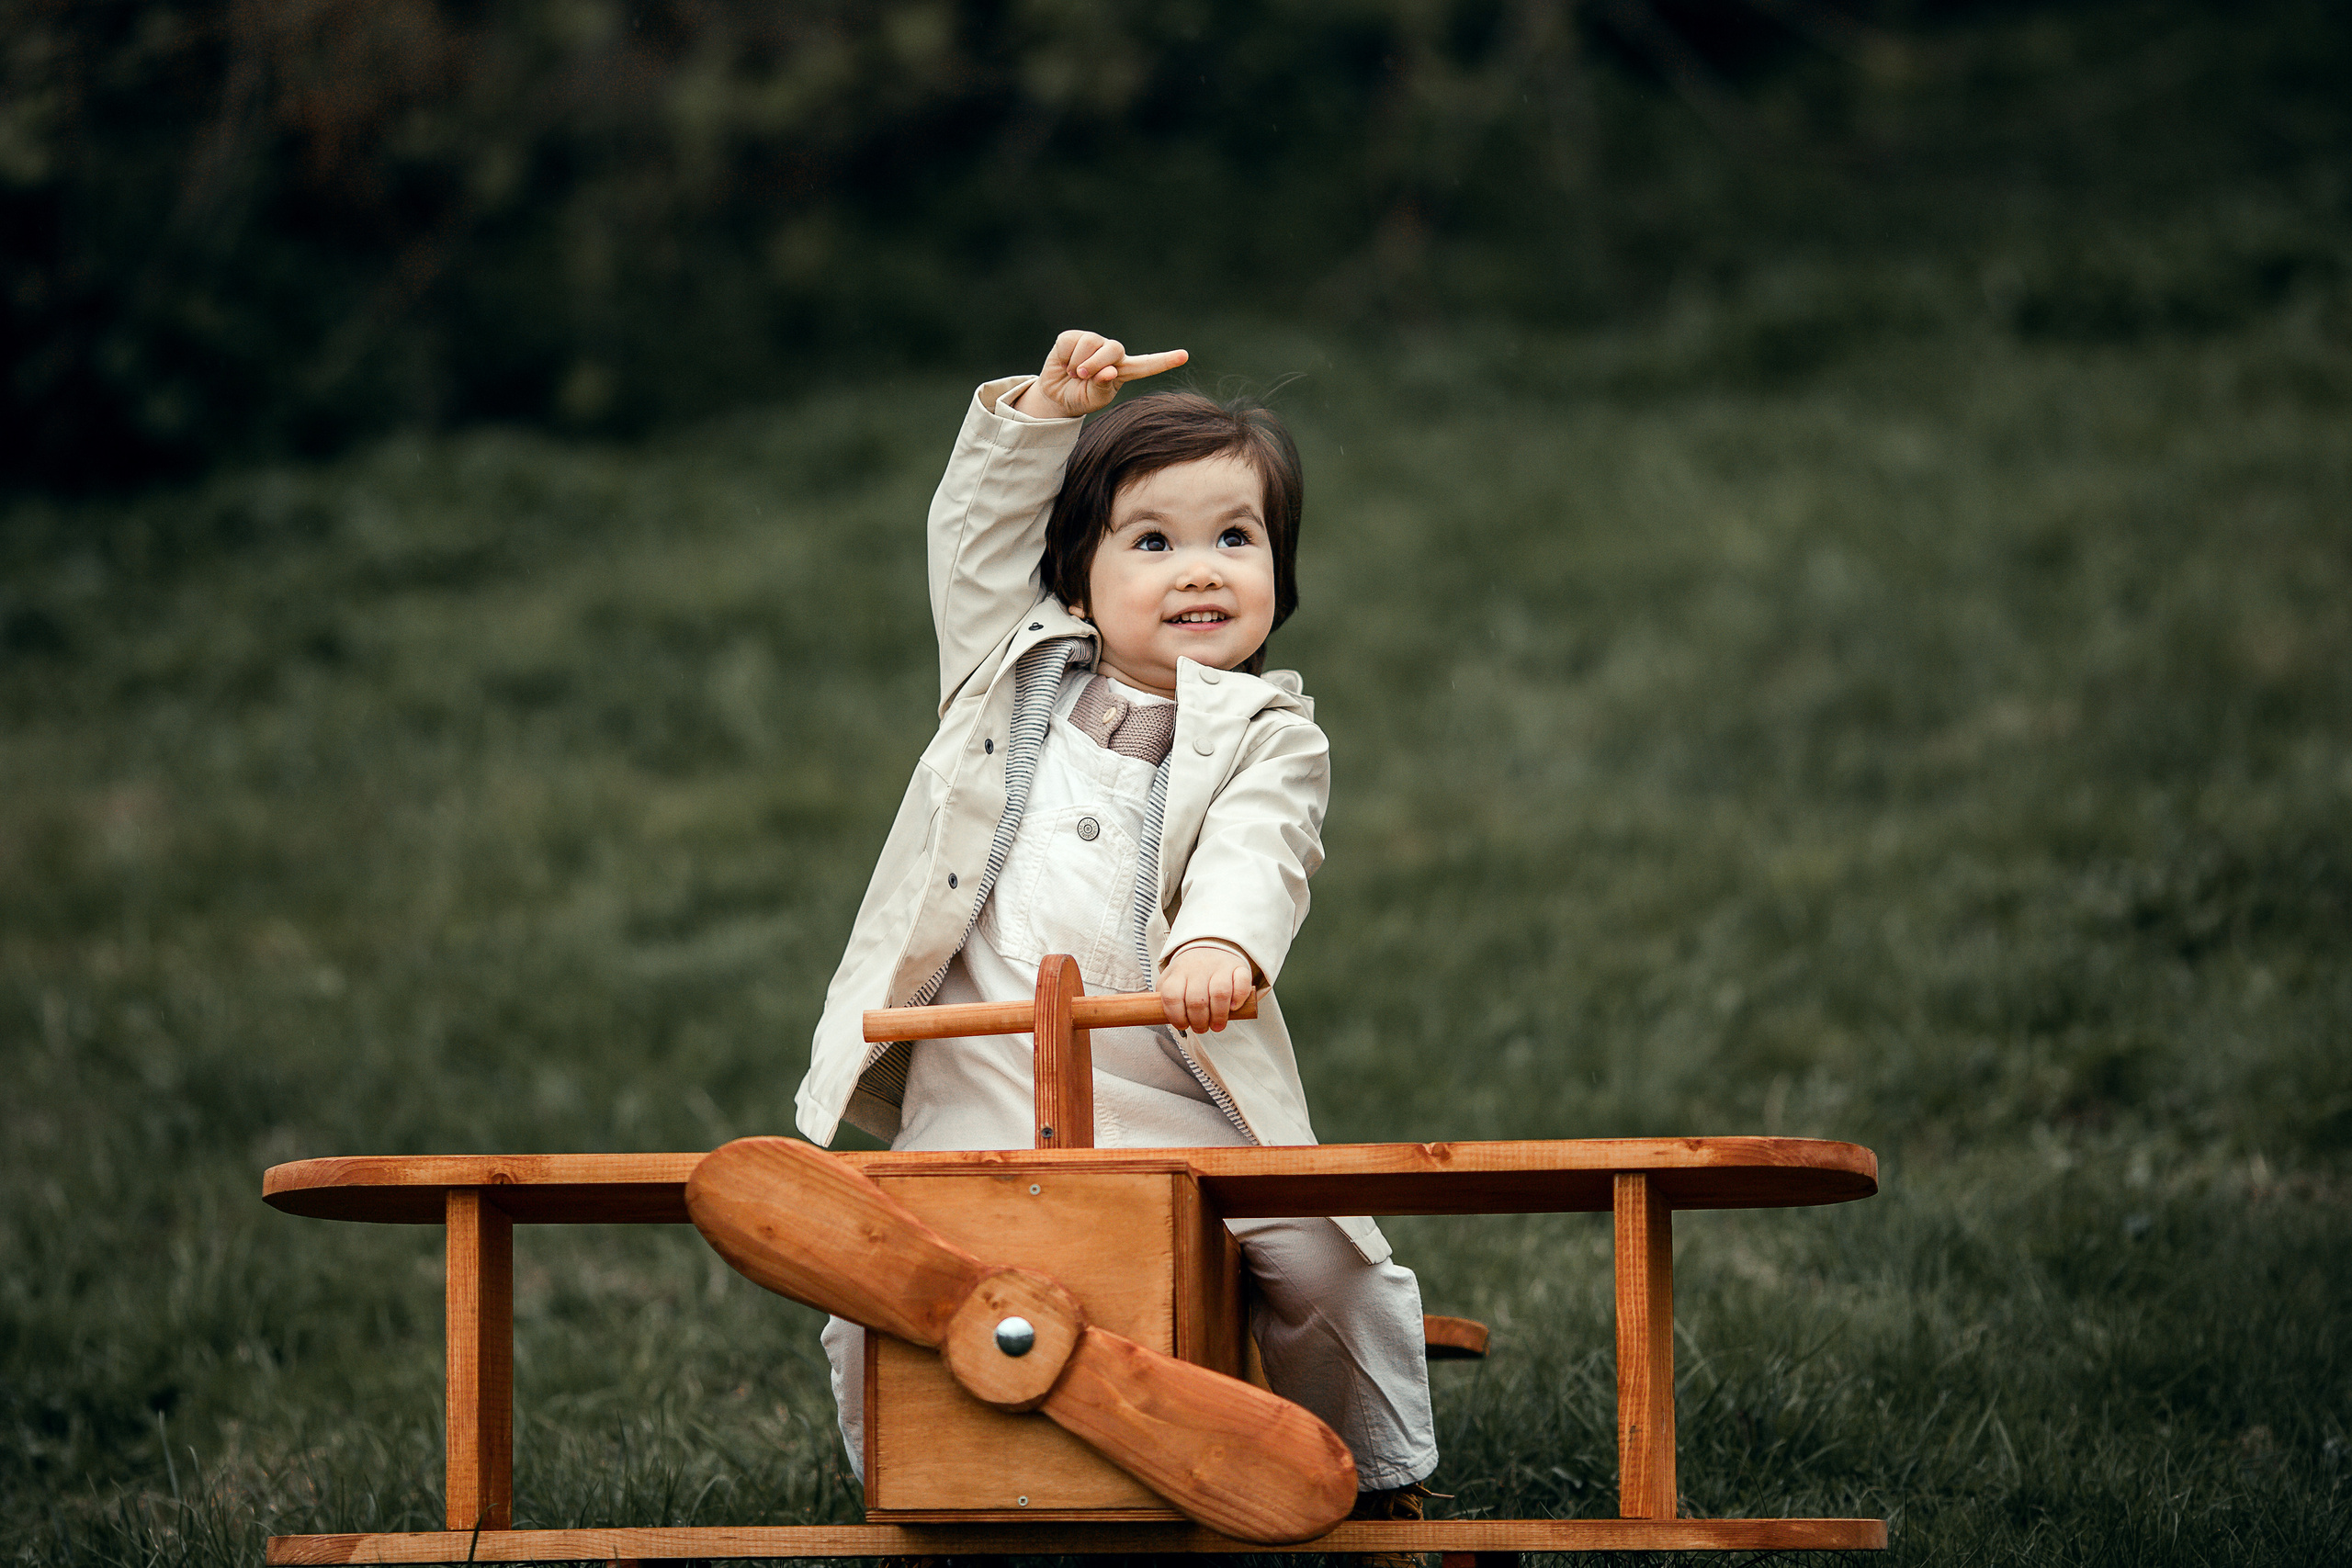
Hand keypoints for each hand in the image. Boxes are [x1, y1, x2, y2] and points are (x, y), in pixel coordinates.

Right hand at [1013, 330, 1188, 418]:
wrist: (1056, 396)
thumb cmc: (1081, 397)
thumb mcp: (1094, 399)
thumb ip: (1102, 387)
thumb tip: (1109, 370)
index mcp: (1123, 370)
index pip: (1147, 364)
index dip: (1165, 360)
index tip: (1184, 356)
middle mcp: (1111, 352)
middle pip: (1114, 348)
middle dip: (1097, 364)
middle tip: (1081, 377)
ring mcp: (1093, 342)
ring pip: (1091, 343)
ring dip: (1078, 362)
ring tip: (1073, 373)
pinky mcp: (1073, 336)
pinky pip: (1071, 342)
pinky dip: (1065, 357)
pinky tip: (1064, 363)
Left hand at [1157, 943, 1255, 1033]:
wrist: (1210, 945)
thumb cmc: (1190, 972)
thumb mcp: (1172, 979)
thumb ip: (1164, 997)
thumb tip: (1159, 1017)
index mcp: (1178, 972)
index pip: (1172, 996)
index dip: (1176, 1016)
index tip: (1183, 1025)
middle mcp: (1198, 968)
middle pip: (1197, 1000)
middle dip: (1199, 1022)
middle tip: (1202, 1028)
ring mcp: (1219, 966)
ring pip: (1220, 993)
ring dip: (1219, 1016)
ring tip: (1217, 1025)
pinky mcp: (1238, 966)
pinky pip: (1241, 982)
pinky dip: (1239, 998)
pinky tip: (1234, 1007)